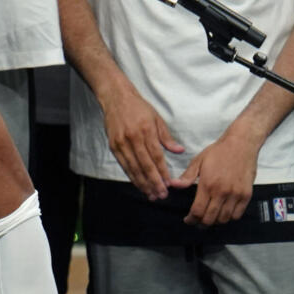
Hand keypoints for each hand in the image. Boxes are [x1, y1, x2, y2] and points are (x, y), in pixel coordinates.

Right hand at [99, 84, 183, 199]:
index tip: (169, 185)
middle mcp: (132, 138)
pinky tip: (138, 184)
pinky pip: (123, 164)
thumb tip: (180, 151)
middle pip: (145, 165)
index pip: (156, 156)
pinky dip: (131, 175)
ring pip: (133, 167)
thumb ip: (167, 137)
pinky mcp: (113, 145)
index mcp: (146, 130)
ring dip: (142, 183)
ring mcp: (121, 142)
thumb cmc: (138, 107)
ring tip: (151, 194)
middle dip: (154, 182)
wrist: (115, 97)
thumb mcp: (157, 118)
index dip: (163, 172)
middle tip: (161, 195)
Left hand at [170, 128, 259, 225]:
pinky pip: (237, 214)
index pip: (198, 210)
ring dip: (215, 222)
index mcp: (207, 184)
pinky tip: (223, 214)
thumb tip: (173, 185)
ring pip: (224, 219)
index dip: (191, 219)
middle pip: (210, 218)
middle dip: (201, 223)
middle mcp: (222, 192)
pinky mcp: (246, 195)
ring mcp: (236, 195)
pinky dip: (229, 218)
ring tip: (209, 219)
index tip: (188, 220)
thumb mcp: (198, 161)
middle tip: (197, 222)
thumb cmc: (217, 152)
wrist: (241, 144)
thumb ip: (187, 176)